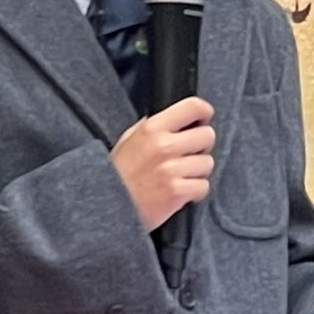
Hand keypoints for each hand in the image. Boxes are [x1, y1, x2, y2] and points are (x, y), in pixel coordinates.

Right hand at [113, 98, 215, 230]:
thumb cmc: (118, 174)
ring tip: (182, 176)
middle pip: (207, 135)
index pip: (193, 107)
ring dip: (198, 171)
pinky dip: (196, 191)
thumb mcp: (128, 140)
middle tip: (190, 155)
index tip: (203, 120)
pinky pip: (203, 186)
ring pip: (208, 163)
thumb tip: (174, 118)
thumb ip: (150, 126)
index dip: (204, 113)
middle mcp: (163, 146)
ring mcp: (171, 169)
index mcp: (151, 128)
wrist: (105, 206)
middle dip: (202, 146)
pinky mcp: (176, 192)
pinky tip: (183, 191)